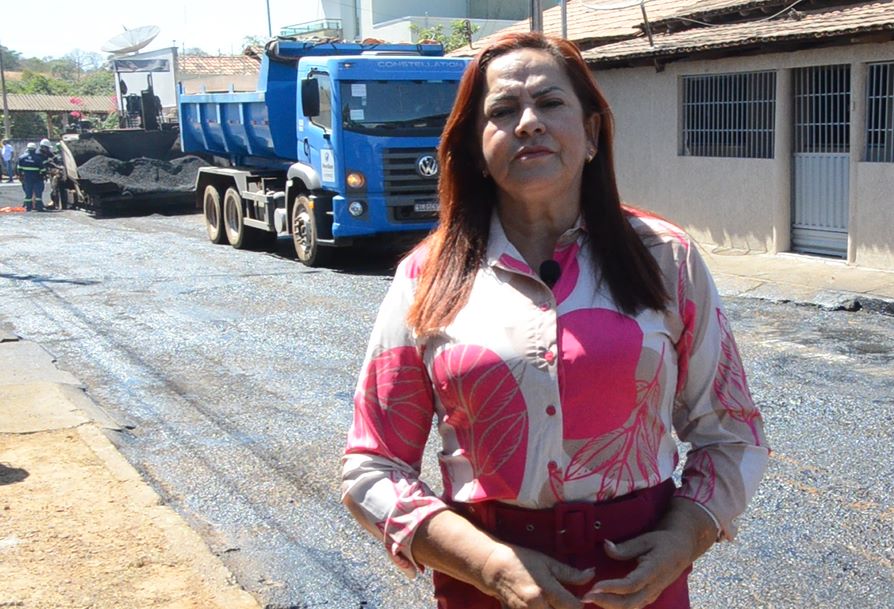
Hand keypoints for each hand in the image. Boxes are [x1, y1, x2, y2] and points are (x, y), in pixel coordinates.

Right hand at [480, 542, 594, 608]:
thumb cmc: (523, 562)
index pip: (574, 607)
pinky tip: (545, 606)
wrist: (495, 569)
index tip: (577, 598)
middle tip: (565, 602)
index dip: (579, 604)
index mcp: (546, 591)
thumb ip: (570, 573)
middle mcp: (536, 606)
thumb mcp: (547, 563)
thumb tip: (591, 574)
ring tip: (554, 603)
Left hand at [583, 528, 701, 608]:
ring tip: (589, 598)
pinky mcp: (650, 597)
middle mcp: (654, 587)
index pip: (631, 585)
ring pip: (631, 608)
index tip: (594, 586)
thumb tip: (605, 546)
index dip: (612, 588)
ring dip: (609, 606)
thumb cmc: (663, 541)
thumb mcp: (646, 539)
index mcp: (654, 570)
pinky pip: (633, 606)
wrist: (682, 549)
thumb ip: (626, 547)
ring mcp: (653, 594)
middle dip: (606, 602)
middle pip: (630, 602)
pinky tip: (601, 600)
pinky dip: (616, 606)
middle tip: (585, 596)